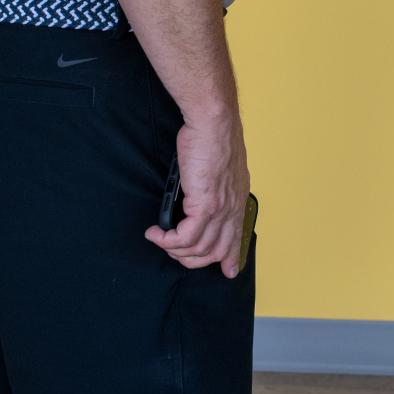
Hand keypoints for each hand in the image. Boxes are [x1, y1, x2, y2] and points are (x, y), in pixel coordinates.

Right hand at [145, 115, 252, 276]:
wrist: (213, 122)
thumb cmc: (212, 136)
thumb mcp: (220, 165)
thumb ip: (216, 184)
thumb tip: (199, 195)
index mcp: (237, 198)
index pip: (237, 236)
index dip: (232, 257)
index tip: (228, 270)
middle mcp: (232, 207)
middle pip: (216, 251)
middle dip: (191, 259)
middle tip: (172, 250)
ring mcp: (220, 208)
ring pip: (198, 249)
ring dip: (173, 249)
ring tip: (159, 238)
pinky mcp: (205, 205)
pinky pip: (185, 237)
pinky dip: (167, 240)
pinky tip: (156, 233)